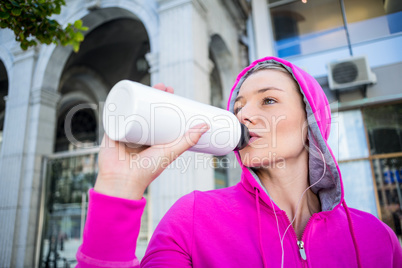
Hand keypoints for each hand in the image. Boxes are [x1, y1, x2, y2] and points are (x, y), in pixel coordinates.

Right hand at [94, 83, 209, 199]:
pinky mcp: (113, 130)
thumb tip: (205, 125)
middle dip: (154, 95)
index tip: (174, 93)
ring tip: (150, 86)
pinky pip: (115, 114)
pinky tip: (126, 91)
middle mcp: (139, 133)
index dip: (166, 103)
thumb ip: (188, 140)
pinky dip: (119, 102)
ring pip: (132, 109)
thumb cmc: (147, 171)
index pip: (160, 116)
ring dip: (139, 95)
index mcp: (153, 139)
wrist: (122, 181)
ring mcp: (126, 130)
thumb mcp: (170, 152)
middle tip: (164, 87)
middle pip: (146, 109)